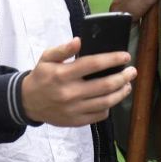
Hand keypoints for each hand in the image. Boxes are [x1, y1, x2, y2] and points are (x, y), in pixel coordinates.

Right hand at [21, 38, 136, 126]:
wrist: (28, 102)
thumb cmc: (41, 77)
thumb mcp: (46, 58)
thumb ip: (62, 49)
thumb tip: (79, 41)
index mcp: (62, 74)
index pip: (93, 64)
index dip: (112, 59)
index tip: (125, 56)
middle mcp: (70, 93)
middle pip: (104, 85)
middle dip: (123, 77)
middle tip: (132, 71)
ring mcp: (74, 109)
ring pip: (105, 102)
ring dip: (121, 93)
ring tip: (127, 85)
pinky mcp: (76, 121)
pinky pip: (99, 115)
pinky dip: (109, 107)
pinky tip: (112, 99)